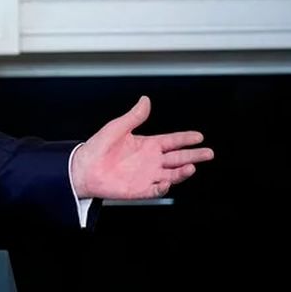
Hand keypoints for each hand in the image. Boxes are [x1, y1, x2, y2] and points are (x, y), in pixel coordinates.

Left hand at [70, 96, 213, 200]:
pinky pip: (155, 190)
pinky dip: (162, 188)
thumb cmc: (97, 148)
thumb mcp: (116, 128)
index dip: (186, 138)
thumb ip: (134, 116)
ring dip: (182, 172)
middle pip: (178, 158)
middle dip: (194, 156)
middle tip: (208, 153)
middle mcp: (151, 161)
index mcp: (147, 145)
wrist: (82, 168)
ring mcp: (147, 176)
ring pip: (171, 175)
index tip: (199, 136)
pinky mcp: (139, 189)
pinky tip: (166, 182)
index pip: (172, 141)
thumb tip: (145, 100)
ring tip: (191, 167)